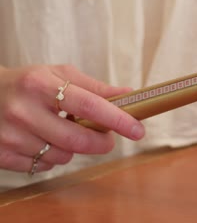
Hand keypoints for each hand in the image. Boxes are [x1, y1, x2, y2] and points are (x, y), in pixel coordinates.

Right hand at [0, 65, 144, 173]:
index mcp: (40, 84)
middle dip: (102, 142)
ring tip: (62, 130)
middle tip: (108, 137)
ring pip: (62, 156)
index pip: (88, 105)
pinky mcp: (1, 155)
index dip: (117, 119)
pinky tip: (43, 140)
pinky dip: (52, 157)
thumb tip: (129, 96)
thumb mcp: (58, 75)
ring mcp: (10, 136)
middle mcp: (23, 111)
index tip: (137, 129)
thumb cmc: (27, 83)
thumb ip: (94, 88)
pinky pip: (43, 166)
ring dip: (73, 148)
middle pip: (78, 140)